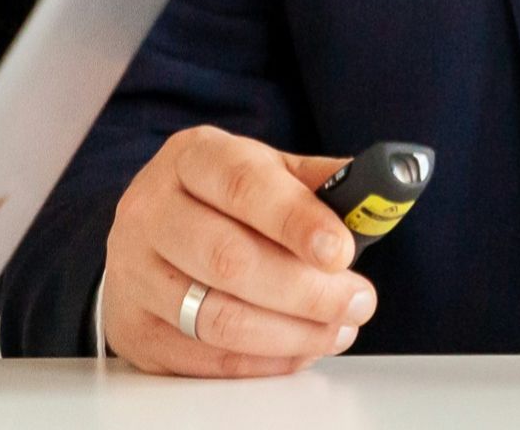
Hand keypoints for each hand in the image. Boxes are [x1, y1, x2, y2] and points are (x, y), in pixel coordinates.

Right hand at [103, 126, 376, 376]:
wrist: (150, 233)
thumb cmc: (221, 200)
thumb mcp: (267, 171)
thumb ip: (320, 182)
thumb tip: (386, 188)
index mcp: (192, 158)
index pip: (242, 184)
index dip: (296, 220)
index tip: (343, 250)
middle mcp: (151, 211)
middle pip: (229, 259)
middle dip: (306, 289)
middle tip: (358, 300)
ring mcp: (133, 272)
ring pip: (216, 317)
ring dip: (292, 333)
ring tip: (338, 328)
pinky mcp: (133, 328)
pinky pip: (204, 358)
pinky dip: (263, 362)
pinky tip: (300, 349)